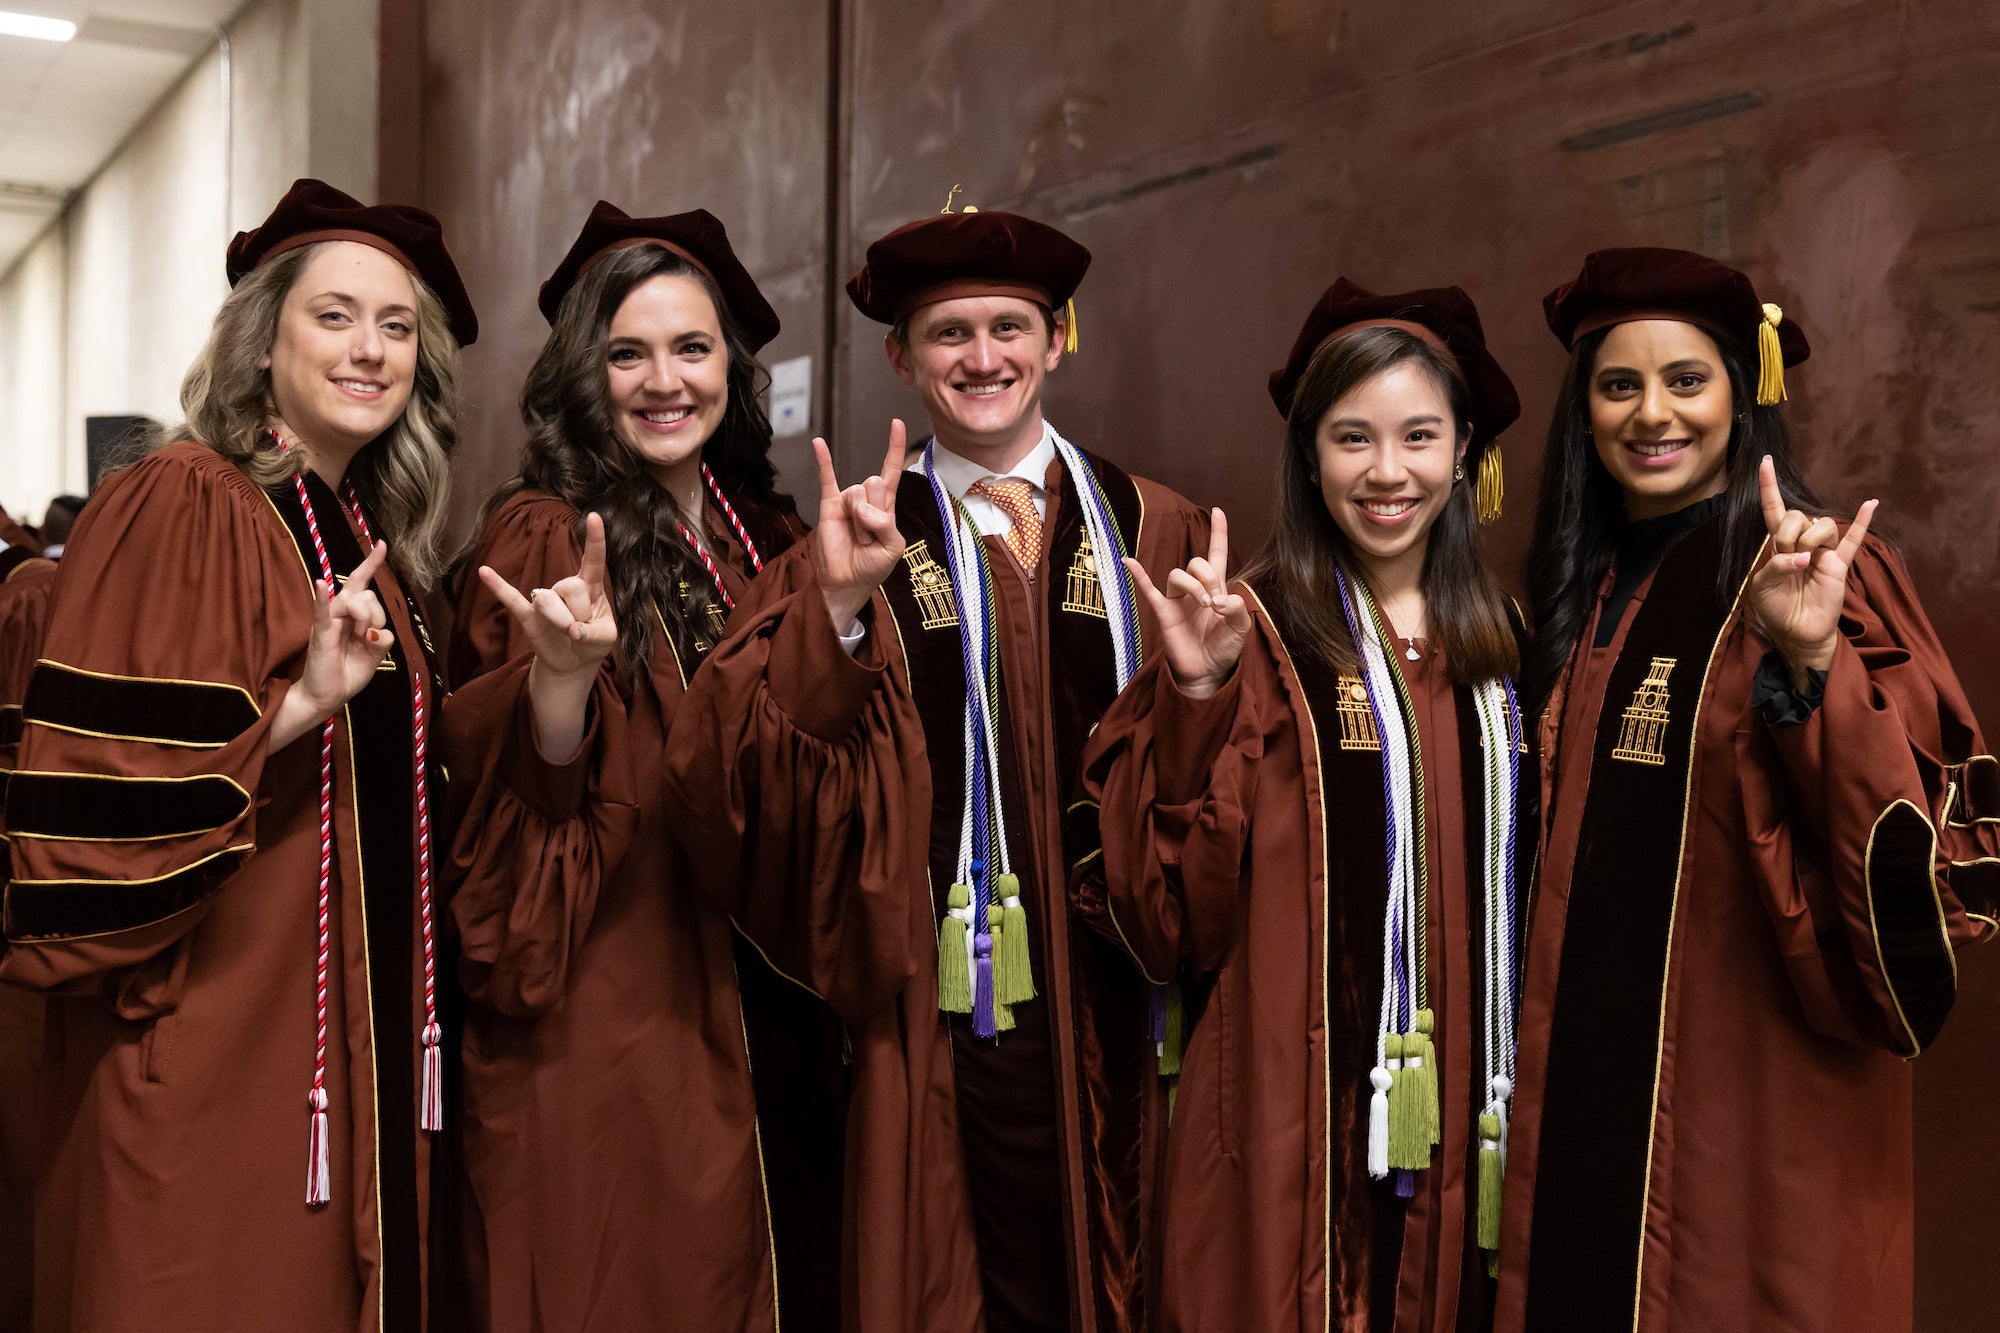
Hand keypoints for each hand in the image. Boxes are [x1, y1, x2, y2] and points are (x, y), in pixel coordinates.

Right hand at [298, 541, 395, 715]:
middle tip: (369, 637)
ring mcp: (329, 620)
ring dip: (365, 619)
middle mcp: (340, 612)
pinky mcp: (320, 632)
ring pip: (355, 601)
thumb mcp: (375, 657)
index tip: (382, 544)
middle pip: (367, 594)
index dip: (372, 563)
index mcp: (353, 616)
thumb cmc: (347, 673)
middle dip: (377, 615)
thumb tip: (378, 632)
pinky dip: (323, 597)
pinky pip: (323, 610)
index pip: (363, 583)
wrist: (326, 696)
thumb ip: (382, 640)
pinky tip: (321, 584)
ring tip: (359, 638)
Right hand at [476, 513, 618, 682]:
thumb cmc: (593, 641)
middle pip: (570, 587)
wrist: (573, 662)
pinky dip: (498, 586)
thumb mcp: (606, 639)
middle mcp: (566, 587)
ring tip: (567, 632)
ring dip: (560, 621)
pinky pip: (510, 598)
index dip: (595, 539)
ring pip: (547, 601)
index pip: (593, 560)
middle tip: (582, 629)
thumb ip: (594, 634)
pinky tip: (485, 572)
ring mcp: (545, 600)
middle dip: (579, 613)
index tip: (593, 517)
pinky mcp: (528, 615)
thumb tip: (572, 631)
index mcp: (590, 587)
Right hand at [816, 419, 908, 631]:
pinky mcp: (829, 505)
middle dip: (875, 515)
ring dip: (860, 521)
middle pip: (876, 483)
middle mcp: (867, 497)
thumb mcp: (893, 548)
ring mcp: (847, 500)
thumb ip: (886, 525)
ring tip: (857, 538)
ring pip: (858, 492)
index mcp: (886, 505)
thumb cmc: (872, 566)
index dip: (894, 447)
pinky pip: (826, 478)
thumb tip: (863, 508)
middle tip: (869, 537)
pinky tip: (818, 442)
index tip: (896, 423)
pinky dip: (823, 460)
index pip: (892, 470)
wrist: (846, 582)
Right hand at [1124, 508, 1251, 699]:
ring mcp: (1177, 599)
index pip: (1216, 553)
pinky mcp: (1163, 612)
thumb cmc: (1224, 648)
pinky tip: (1129, 561)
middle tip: (1214, 601)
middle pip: (1196, 562)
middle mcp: (1195, 589)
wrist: (1208, 672)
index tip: (1219, 511)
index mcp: (1216, 588)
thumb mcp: (1241, 627)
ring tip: (1204, 605)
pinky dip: (1138, 575)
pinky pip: (1148, 590)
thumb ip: (1236, 608)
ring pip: (1177, 574)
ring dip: (1193, 585)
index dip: (1218, 533)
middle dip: (1207, 576)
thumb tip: (1218, 598)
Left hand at [1747, 456, 1875, 685]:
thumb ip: (1776, 566)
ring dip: (1811, 537)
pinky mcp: (1839, 565)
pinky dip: (1862, 523)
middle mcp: (1801, 543)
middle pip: (1797, 516)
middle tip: (1788, 557)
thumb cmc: (1776, 609)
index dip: (1769, 487)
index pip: (1773, 510)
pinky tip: (1871, 504)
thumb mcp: (1763, 587)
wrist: (1797, 633)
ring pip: (1822, 524)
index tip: (1764, 462)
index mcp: (1778, 545)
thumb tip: (1804, 556)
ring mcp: (1822, 552)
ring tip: (1806, 561)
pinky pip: (1854, 540)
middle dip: (1788, 533)